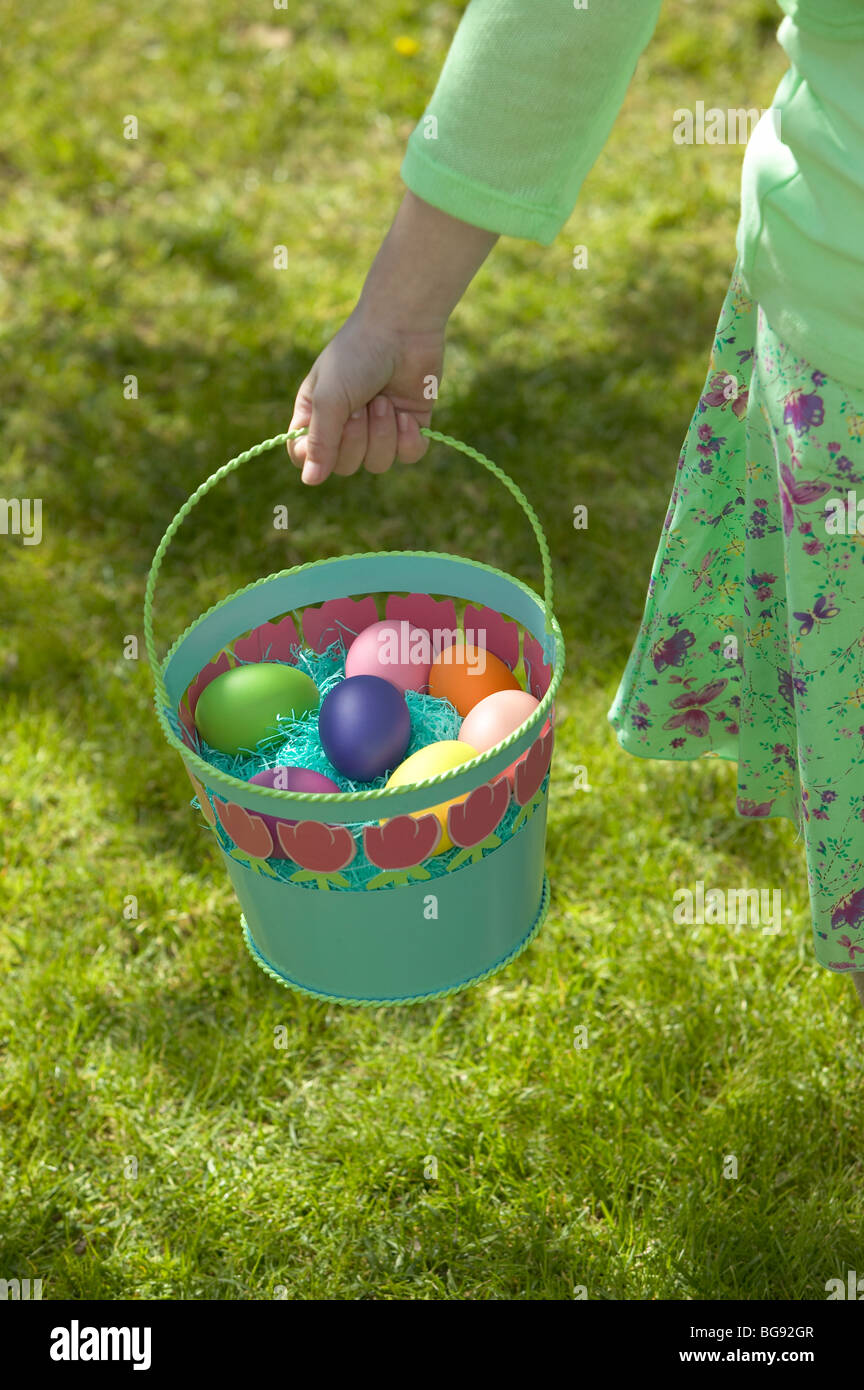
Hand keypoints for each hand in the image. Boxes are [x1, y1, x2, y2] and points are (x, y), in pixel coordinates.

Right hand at [287, 307, 444, 484]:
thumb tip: (310, 481)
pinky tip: (406, 414)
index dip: (315, 457)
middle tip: (361, 404)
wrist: (403, 327)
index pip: (306, 458)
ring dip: (382, 433)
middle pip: (346, 466)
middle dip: (355, 438)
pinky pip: (408, 456)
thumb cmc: (357, 355)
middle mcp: (346, 425)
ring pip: (378, 464)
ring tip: (384, 400)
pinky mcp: (410, 426)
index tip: (326, 434)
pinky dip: (407, 439)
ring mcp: (379, 427)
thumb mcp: (329, 397)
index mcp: (316, 414)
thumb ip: (320, 441)